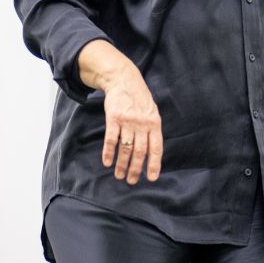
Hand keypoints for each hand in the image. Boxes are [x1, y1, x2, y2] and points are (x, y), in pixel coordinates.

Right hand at [100, 67, 162, 184]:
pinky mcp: (114, 118)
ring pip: (125, 148)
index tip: (152, 178)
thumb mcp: (152, 113)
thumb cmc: (139, 100)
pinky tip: (107, 162)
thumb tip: (151, 154)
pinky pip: (111, 139)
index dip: (154, 164)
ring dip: (122, 164)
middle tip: (132, 181)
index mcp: (155, 124)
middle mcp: (142, 124)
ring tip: (119, 175)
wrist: (124, 80)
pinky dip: (109, 152)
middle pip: (139, 151)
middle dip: (135, 169)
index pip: (156, 148)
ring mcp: (128, 121)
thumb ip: (151, 131)